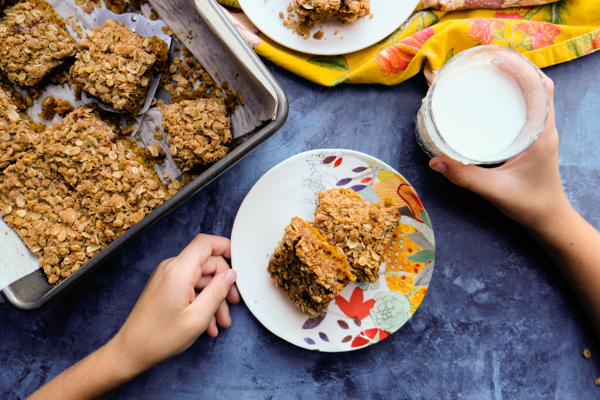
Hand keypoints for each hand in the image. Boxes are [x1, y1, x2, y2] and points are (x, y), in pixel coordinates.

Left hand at [109, 234, 239, 374]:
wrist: (131, 350)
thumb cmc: (160, 338)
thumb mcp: (198, 318)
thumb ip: (218, 292)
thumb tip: (231, 275)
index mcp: (178, 271)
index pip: (205, 243)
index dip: (225, 247)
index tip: (239, 262)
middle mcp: (171, 268)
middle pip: (207, 263)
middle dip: (222, 284)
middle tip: (232, 305)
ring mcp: (167, 277)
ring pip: (200, 278)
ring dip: (213, 298)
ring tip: (220, 323)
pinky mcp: (165, 286)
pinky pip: (190, 286)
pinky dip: (201, 301)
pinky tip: (207, 323)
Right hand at [428, 74, 569, 229]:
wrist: (546, 218)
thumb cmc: (527, 203)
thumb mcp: (494, 190)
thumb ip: (464, 177)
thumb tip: (434, 161)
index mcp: (541, 134)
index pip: (542, 89)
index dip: (523, 69)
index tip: (498, 61)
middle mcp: (544, 128)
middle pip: (536, 86)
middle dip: (514, 69)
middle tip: (486, 63)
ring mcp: (540, 133)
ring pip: (532, 96)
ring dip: (514, 81)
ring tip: (488, 74)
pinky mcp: (532, 139)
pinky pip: (526, 108)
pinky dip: (513, 97)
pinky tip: (493, 99)